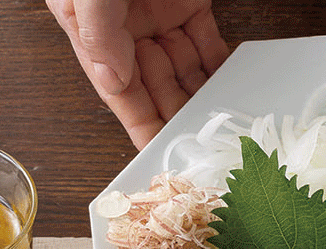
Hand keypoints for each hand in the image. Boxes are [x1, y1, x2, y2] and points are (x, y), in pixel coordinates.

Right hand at [47, 0, 229, 149]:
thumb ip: (99, 32)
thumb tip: (112, 79)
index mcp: (94, 33)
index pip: (121, 94)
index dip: (142, 127)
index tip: (157, 156)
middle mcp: (128, 32)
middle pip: (158, 90)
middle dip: (180, 120)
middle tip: (202, 149)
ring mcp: (160, 19)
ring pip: (186, 72)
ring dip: (203, 99)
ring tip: (222, 128)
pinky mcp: (189, 5)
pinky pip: (208, 44)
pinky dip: (220, 67)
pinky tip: (231, 89)